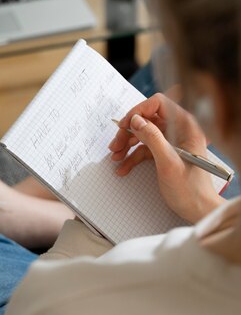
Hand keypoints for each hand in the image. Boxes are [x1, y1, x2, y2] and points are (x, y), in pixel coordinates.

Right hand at [108, 92, 224, 222]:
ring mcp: (171, 142)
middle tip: (116, 144)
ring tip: (115, 156)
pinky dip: (132, 157)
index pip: (159, 104)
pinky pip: (144, 149)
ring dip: (127, 144)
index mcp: (185, 126)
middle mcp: (178, 130)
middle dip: (129, 131)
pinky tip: (122, 167)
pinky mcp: (165, 153)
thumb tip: (136, 120)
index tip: (126, 124)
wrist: (198, 210)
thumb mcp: (168, 162)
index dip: (140, 111)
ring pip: (143, 134)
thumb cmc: (191, 189)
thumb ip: (152, 138)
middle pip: (147, 119)